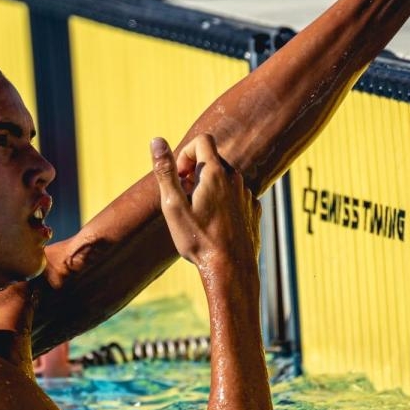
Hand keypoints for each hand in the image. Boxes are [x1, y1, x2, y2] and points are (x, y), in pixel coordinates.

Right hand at [150, 135, 260, 273]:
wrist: (230, 269)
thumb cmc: (198, 239)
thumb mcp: (173, 205)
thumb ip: (165, 171)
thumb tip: (156, 140)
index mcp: (215, 173)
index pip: (202, 141)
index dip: (185, 154)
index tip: (179, 177)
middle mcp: (235, 179)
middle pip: (212, 160)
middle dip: (194, 173)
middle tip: (183, 199)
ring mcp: (247, 194)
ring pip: (224, 179)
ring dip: (208, 188)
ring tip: (198, 215)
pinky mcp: (253, 210)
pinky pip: (236, 196)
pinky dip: (223, 202)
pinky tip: (215, 225)